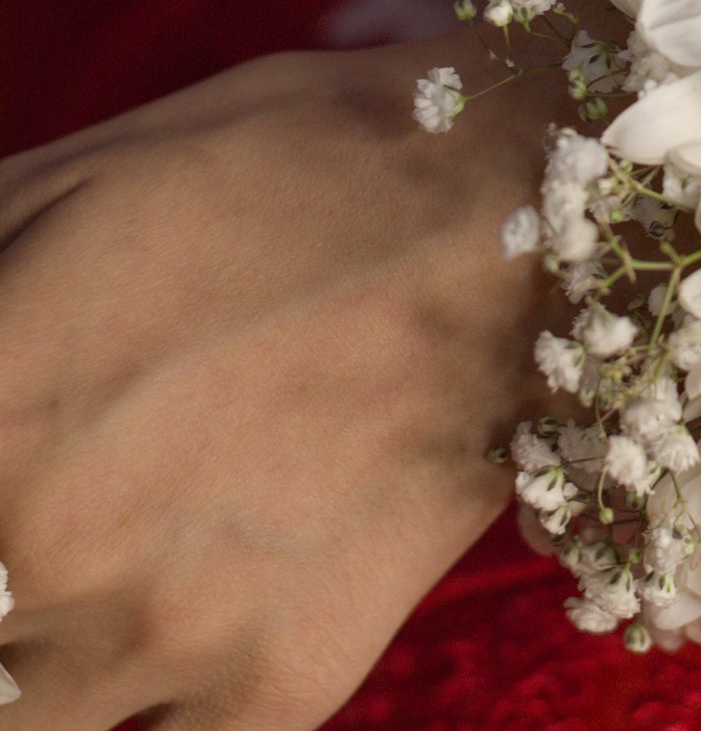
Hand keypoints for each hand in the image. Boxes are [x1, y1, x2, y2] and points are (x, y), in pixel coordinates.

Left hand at [0, 31, 566, 728]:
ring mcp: (173, 632)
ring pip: (32, 719)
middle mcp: (49, 548)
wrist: (509, 213)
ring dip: (44, 654)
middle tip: (65, 504)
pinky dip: (155, 699)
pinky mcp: (289, 673)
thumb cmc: (297, 166)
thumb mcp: (80, 174)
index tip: (13, 463)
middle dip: (2, 571)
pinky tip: (183, 615)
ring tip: (116, 550)